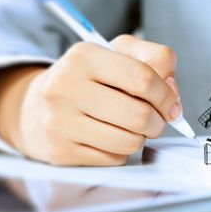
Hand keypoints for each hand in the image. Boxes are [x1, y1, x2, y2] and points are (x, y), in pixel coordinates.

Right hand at [0, 35, 180, 165]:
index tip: (171, 104)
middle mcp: (65, 87)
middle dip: (159, 121)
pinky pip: (113, 159)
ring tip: (132, 126)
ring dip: (142, 137)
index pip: (143, 78)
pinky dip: (121, 150)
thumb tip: (172, 91)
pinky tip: (110, 136)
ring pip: (129, 141)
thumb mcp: (121, 53)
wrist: (38, 105)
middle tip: (156, 118)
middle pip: (139, 115)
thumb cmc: (90, 77)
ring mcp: (59, 122)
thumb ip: (156, 59)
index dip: (166, 94)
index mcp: (84, 56)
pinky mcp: (60, 152)